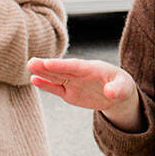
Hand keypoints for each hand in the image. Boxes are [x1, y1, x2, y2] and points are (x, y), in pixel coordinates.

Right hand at [28, 57, 143, 128]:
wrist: (117, 93)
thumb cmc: (121, 86)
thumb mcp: (124, 87)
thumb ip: (117, 89)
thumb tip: (110, 93)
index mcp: (92, 68)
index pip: (75, 66)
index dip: (62, 65)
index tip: (48, 63)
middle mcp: (80, 73)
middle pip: (61, 69)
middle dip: (47, 66)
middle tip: (32, 62)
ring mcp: (73, 82)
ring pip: (55, 76)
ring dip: (42, 72)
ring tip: (30, 66)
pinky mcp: (69, 92)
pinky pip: (56, 88)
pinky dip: (46, 85)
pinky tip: (34, 80)